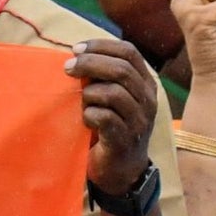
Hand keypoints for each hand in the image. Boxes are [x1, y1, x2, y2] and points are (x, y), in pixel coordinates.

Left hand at [67, 40, 159, 198]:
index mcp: (145, 83)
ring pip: (114, 93)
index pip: (129, 52)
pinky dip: (89, 114)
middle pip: (122, 69)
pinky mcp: (125, 140)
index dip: (101, 46)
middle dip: (90, 64)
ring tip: (80, 100)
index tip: (76, 48)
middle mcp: (147, 100)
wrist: (120, 170)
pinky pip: (106, 118)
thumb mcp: (111, 97)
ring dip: (89, 93)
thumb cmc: (109, 127)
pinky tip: (84, 119)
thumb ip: (102, 77)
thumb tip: (75, 54)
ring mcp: (139, 121)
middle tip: (68, 68)